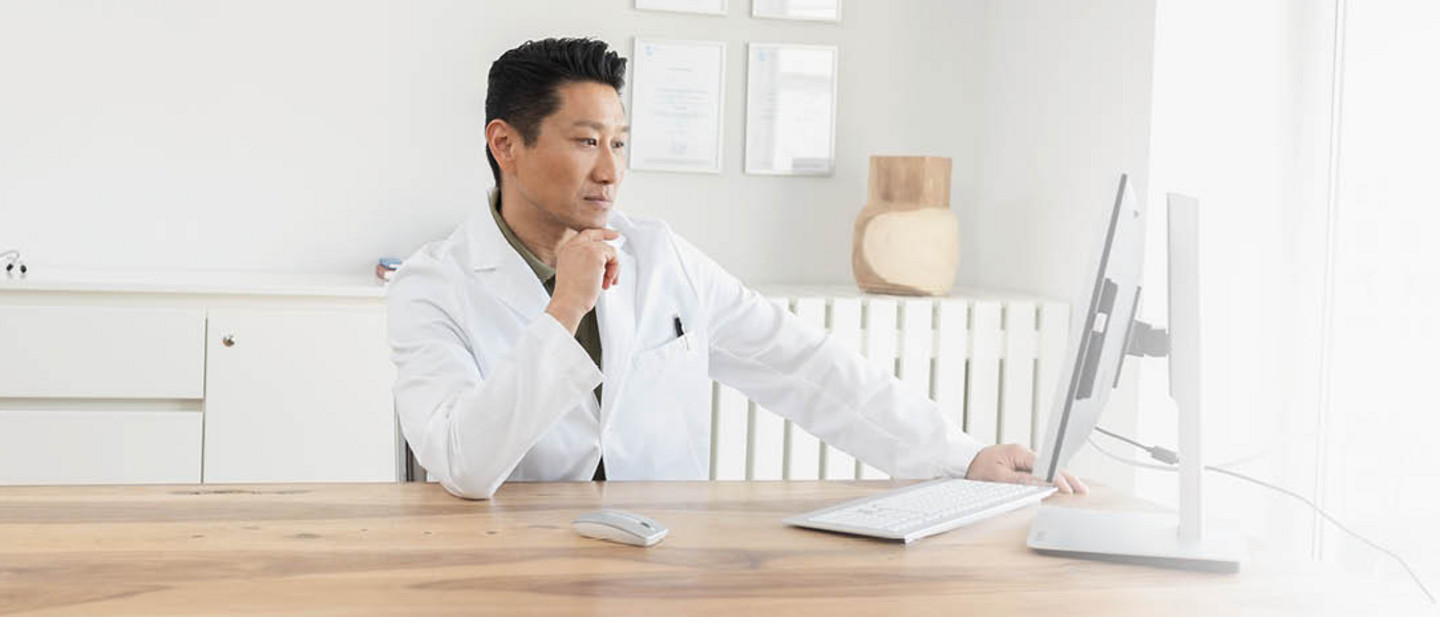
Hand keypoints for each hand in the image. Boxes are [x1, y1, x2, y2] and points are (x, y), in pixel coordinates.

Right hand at [546, 228, 620, 332]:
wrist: (568, 303)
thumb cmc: (571, 294)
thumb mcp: (575, 271)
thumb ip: (585, 260)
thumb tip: (605, 259)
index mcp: (567, 249)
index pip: (587, 234)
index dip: (602, 233)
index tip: (614, 235)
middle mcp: (574, 245)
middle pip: (601, 241)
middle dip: (611, 256)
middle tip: (615, 268)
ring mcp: (584, 248)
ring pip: (609, 250)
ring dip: (612, 269)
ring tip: (605, 283)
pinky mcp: (595, 254)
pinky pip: (613, 256)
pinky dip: (614, 270)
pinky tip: (606, 282)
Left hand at [965, 443, 1086, 494]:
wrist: (965, 461)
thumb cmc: (978, 467)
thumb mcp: (997, 476)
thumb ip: (1020, 480)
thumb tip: (1040, 484)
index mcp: (1020, 452)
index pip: (1045, 465)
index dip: (1057, 478)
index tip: (1067, 488)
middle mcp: (1024, 453)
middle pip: (1051, 466)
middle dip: (1067, 477)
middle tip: (1081, 489)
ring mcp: (1024, 458)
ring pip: (1048, 468)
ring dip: (1062, 478)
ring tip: (1077, 488)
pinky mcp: (1022, 463)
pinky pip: (1041, 470)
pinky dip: (1053, 477)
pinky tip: (1063, 484)